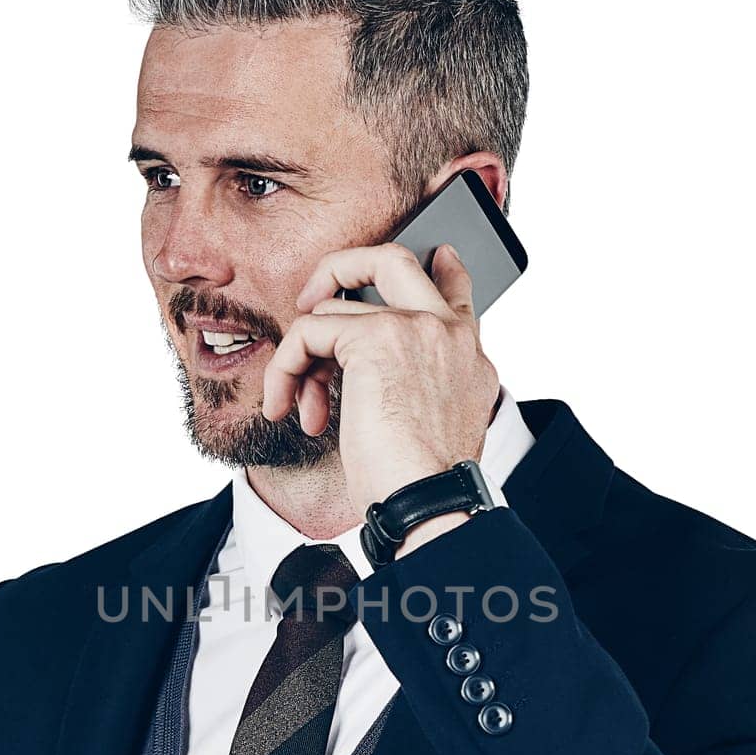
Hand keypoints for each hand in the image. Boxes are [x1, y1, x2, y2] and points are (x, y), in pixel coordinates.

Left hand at [264, 241, 499, 523]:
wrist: (428, 501)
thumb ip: (414, 383)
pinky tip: (287, 405)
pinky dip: (285, 368)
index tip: (434, 253)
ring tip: (301, 405)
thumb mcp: (430, 426)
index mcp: (469, 355)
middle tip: (310, 301)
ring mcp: (417, 328)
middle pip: (393, 259)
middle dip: (340, 269)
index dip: (439, 264)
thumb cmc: (422, 482)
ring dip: (301, 360)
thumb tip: (359, 369)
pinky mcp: (377, 338)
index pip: (456, 287)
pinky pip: (308, 333)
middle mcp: (450, 332)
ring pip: (331, 311)